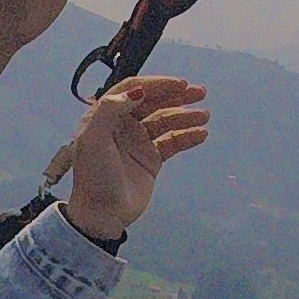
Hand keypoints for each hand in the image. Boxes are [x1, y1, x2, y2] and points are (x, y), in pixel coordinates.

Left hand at [62, 77, 209, 246]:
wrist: (102, 214)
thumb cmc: (94, 177)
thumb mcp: (93, 139)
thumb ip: (110, 110)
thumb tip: (138, 91)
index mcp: (105, 116)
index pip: (133, 90)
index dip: (156, 84)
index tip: (178, 84)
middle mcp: (122, 125)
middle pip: (153, 102)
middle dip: (176, 96)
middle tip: (199, 92)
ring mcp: (138, 142)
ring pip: (165, 121)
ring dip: (185, 116)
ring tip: (204, 116)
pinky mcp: (151, 159)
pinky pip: (172, 142)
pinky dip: (187, 136)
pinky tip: (200, 134)